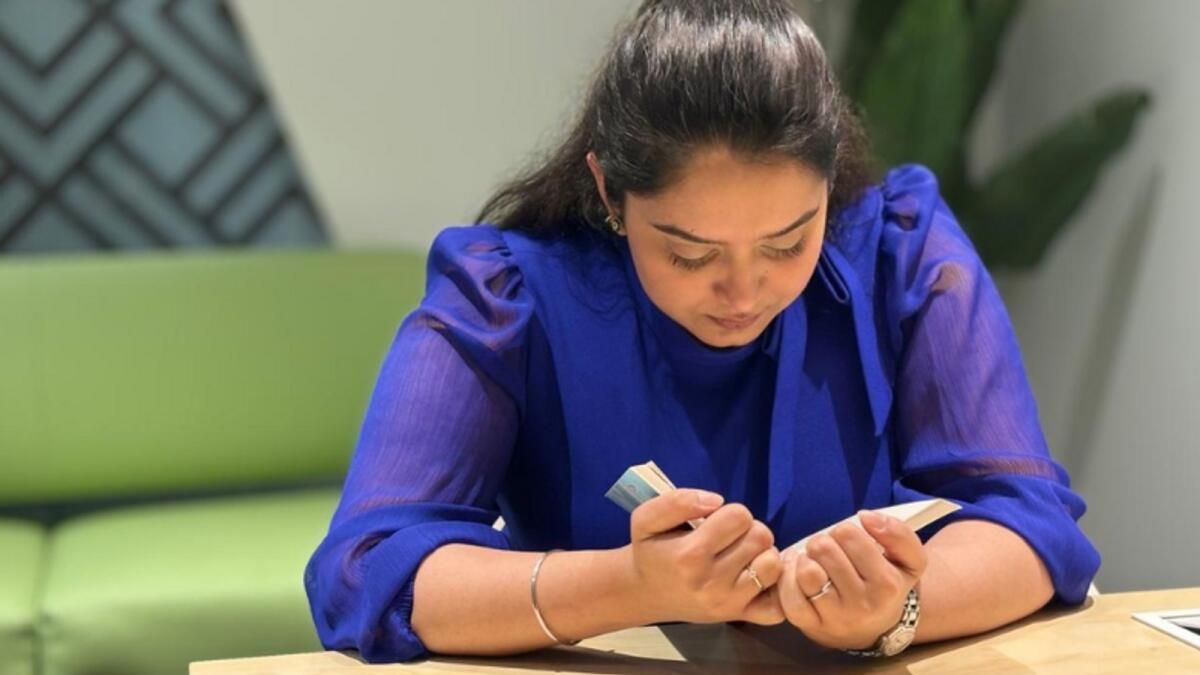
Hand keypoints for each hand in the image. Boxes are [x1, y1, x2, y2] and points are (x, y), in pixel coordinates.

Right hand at [627, 489, 784, 625]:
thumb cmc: (650, 553)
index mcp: (690, 555)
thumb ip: (676, 501)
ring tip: (741, 556)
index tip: (715, 524)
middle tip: (729, 539)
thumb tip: (716, 501)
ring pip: (772, 564)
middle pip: (761, 536)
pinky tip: (755, 577)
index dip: (730, 513)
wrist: (645, 594)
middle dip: (748, 531)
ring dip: (761, 554)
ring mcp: (729, 603)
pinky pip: (777, 605)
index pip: (739, 516)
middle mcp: (712, 581)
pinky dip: (773, 588)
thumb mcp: (646, 518)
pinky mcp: (741, 617)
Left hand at [777, 510, 926, 649]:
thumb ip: (898, 533)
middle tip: (830, 554)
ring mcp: (834, 618)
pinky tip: (798, 575)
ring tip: (815, 564)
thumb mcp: (909, 560)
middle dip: (823, 543)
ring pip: (805, 570)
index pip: (847, 534)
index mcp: (886, 584)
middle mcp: (861, 604)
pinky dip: (788, 579)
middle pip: (822, 548)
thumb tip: (865, 516)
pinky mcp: (809, 626)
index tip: (849, 544)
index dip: (843, 532)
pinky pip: (789, 596)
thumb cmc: (886, 584)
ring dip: (805, 560)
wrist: (874, 627)